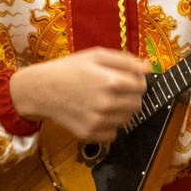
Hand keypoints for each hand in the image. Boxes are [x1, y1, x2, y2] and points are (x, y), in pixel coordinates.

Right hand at [8, 48, 149, 142]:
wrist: (41, 90)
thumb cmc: (69, 69)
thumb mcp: (96, 56)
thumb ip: (125, 60)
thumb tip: (148, 68)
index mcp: (109, 81)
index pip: (141, 86)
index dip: (137, 81)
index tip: (127, 79)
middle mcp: (106, 104)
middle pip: (137, 104)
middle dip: (131, 96)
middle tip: (116, 90)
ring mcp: (97, 121)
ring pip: (127, 120)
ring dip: (121, 110)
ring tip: (105, 100)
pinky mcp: (89, 134)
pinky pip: (113, 133)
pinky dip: (109, 125)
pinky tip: (96, 113)